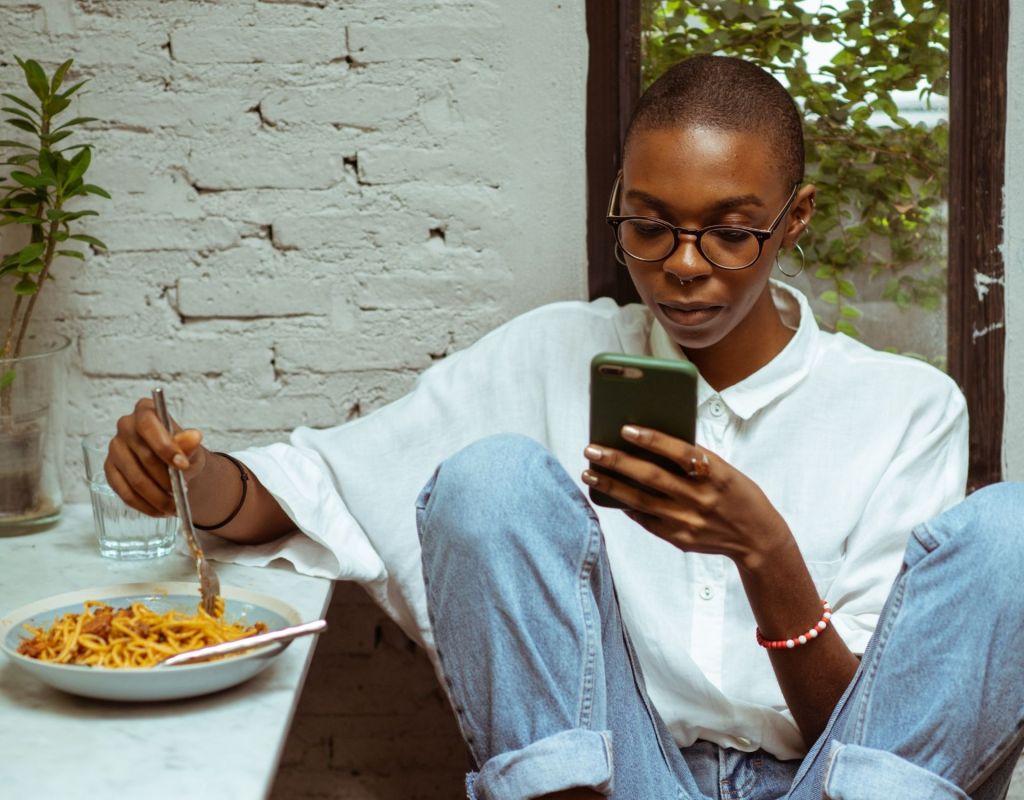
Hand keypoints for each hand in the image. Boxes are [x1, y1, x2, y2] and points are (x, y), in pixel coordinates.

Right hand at [105, 398, 206, 516]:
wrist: (175, 464)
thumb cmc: (183, 451)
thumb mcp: (192, 448)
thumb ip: (190, 445)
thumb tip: (193, 437)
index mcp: (145, 411)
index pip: (149, 426)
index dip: (165, 447)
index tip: (182, 466)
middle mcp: (125, 426)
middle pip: (144, 457)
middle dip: (166, 479)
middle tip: (183, 493)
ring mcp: (115, 448)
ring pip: (135, 479)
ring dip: (158, 497)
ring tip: (175, 506)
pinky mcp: (110, 470)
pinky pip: (125, 493)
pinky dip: (145, 505)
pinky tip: (160, 510)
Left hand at [582, 425, 791, 569]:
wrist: (757, 538)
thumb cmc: (737, 494)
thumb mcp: (725, 470)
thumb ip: (693, 459)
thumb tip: (650, 442)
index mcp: (717, 474)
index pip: (680, 452)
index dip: (653, 440)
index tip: (625, 429)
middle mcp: (701, 498)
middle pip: (652, 477)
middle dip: (617, 462)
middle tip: (592, 449)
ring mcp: (688, 522)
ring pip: (641, 501)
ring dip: (611, 486)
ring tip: (590, 473)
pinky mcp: (679, 539)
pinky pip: (646, 520)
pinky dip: (627, 506)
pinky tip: (609, 495)